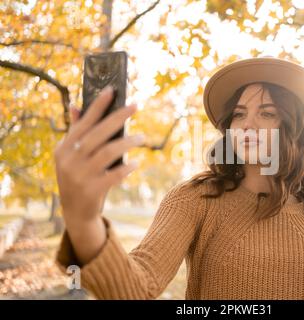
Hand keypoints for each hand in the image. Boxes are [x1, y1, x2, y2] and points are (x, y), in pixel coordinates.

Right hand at [54, 86, 143, 223]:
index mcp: (64, 148)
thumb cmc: (77, 177)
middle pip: (98, 133)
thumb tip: (77, 105)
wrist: (75, 212)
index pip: (83, 122)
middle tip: (135, 106)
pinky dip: (127, 167)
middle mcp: (70, 159)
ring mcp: (80, 175)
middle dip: (118, 117)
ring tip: (142, 137)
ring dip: (128, 142)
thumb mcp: (70, 156)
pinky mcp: (92, 190)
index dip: (98, 105)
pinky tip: (136, 163)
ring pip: (108, 152)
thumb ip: (75, 132)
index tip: (112, 90)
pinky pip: (114, 175)